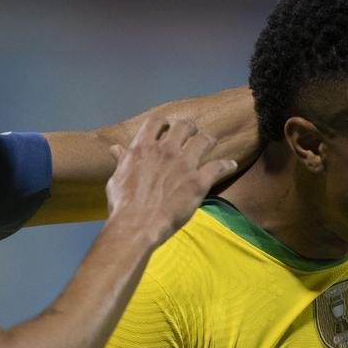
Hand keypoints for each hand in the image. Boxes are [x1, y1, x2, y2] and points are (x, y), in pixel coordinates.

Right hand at [106, 117, 238, 244]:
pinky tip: (231, 165)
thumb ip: (122, 160)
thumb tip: (116, 149)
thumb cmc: (123, 205)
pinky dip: (226, 165)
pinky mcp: (198, 182)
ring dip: (208, 140)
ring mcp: (183, 165)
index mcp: (143, 147)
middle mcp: (165, 150)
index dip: (165, 123)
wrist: (137, 225)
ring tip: (210, 143)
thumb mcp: (117, 178)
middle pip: (184, 126)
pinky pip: (218, 167)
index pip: (157, 122)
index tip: (168, 128)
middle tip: (193, 134)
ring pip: (204, 140)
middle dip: (190, 128)